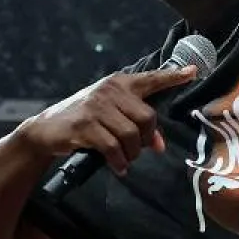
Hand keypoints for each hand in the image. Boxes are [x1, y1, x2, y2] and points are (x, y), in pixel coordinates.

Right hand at [19, 65, 195, 175]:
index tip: (192, 72)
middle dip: (147, 138)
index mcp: (118, 84)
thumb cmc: (83, 120)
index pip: (150, 79)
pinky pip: (113, 148)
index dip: (173, 77)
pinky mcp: (85, 126)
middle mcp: (109, 90)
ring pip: (131, 134)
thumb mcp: (109, 113)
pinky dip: (119, 161)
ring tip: (126, 159)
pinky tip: (118, 167)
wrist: (45, 129)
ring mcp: (96, 107)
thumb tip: (158, 145)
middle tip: (138, 150)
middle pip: (147, 117)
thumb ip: (134, 121)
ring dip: (132, 153)